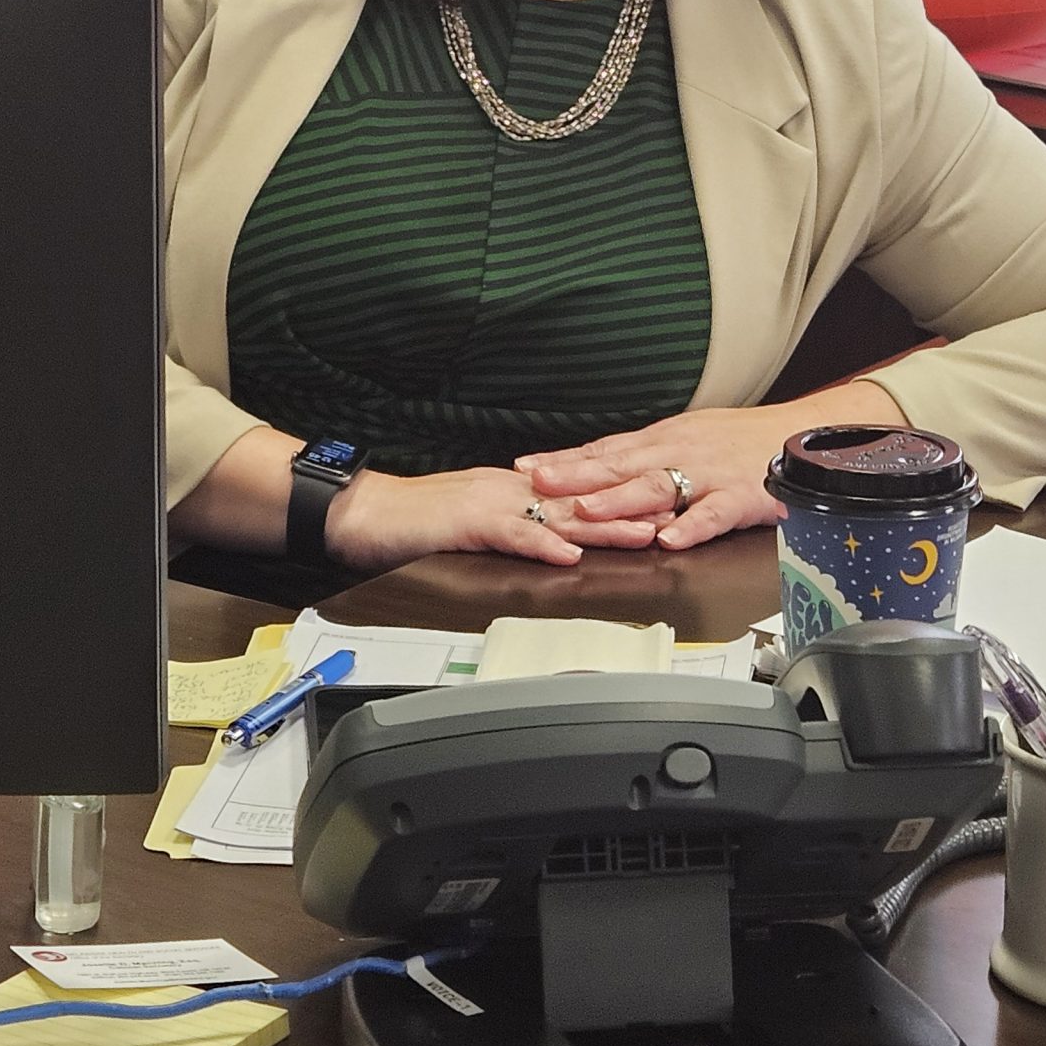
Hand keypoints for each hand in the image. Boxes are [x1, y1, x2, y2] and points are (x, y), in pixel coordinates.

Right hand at [325, 465, 663, 575]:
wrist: (365, 512)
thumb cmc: (415, 522)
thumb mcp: (477, 523)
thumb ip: (517, 528)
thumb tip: (557, 541)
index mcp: (516, 490)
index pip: (582, 495)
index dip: (627, 499)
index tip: (669, 503)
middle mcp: (511, 490)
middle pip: (583, 500)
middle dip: (633, 508)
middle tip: (680, 514)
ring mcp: (490, 504)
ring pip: (557, 513)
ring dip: (603, 525)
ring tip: (646, 534)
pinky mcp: (465, 523)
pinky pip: (509, 534)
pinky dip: (540, 544)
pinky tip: (567, 554)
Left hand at [516, 409, 789, 550]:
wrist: (799, 432)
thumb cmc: (741, 439)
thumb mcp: (687, 437)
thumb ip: (646, 456)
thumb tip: (599, 469)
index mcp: (663, 440)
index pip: (605, 450)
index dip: (565, 459)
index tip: (526, 467)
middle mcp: (678, 452)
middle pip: (620, 465)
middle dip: (576, 476)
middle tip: (539, 485)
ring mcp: (708, 474)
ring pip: (658, 487)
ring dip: (620, 500)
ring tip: (588, 511)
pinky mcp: (740, 497)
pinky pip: (713, 514)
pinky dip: (691, 526)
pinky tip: (670, 539)